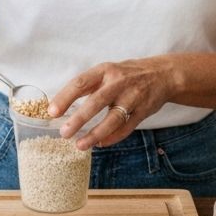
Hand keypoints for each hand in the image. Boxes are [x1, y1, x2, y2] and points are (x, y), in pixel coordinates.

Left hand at [48, 58, 172, 150]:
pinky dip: (112, 137)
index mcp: (105, 70)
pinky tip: (100, 143)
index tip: (52, 112)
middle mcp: (118, 82)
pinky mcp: (143, 111)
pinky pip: (126, 128)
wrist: (163, 75)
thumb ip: (89, 85)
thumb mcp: (107, 71)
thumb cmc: (127, 75)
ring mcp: (132, 97)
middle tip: (64, 133)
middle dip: (79, 119)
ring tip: (80, 145)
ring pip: (112, 119)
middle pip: (96, 102)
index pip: (81, 83)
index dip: (65, 97)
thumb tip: (61, 105)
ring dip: (95, 134)